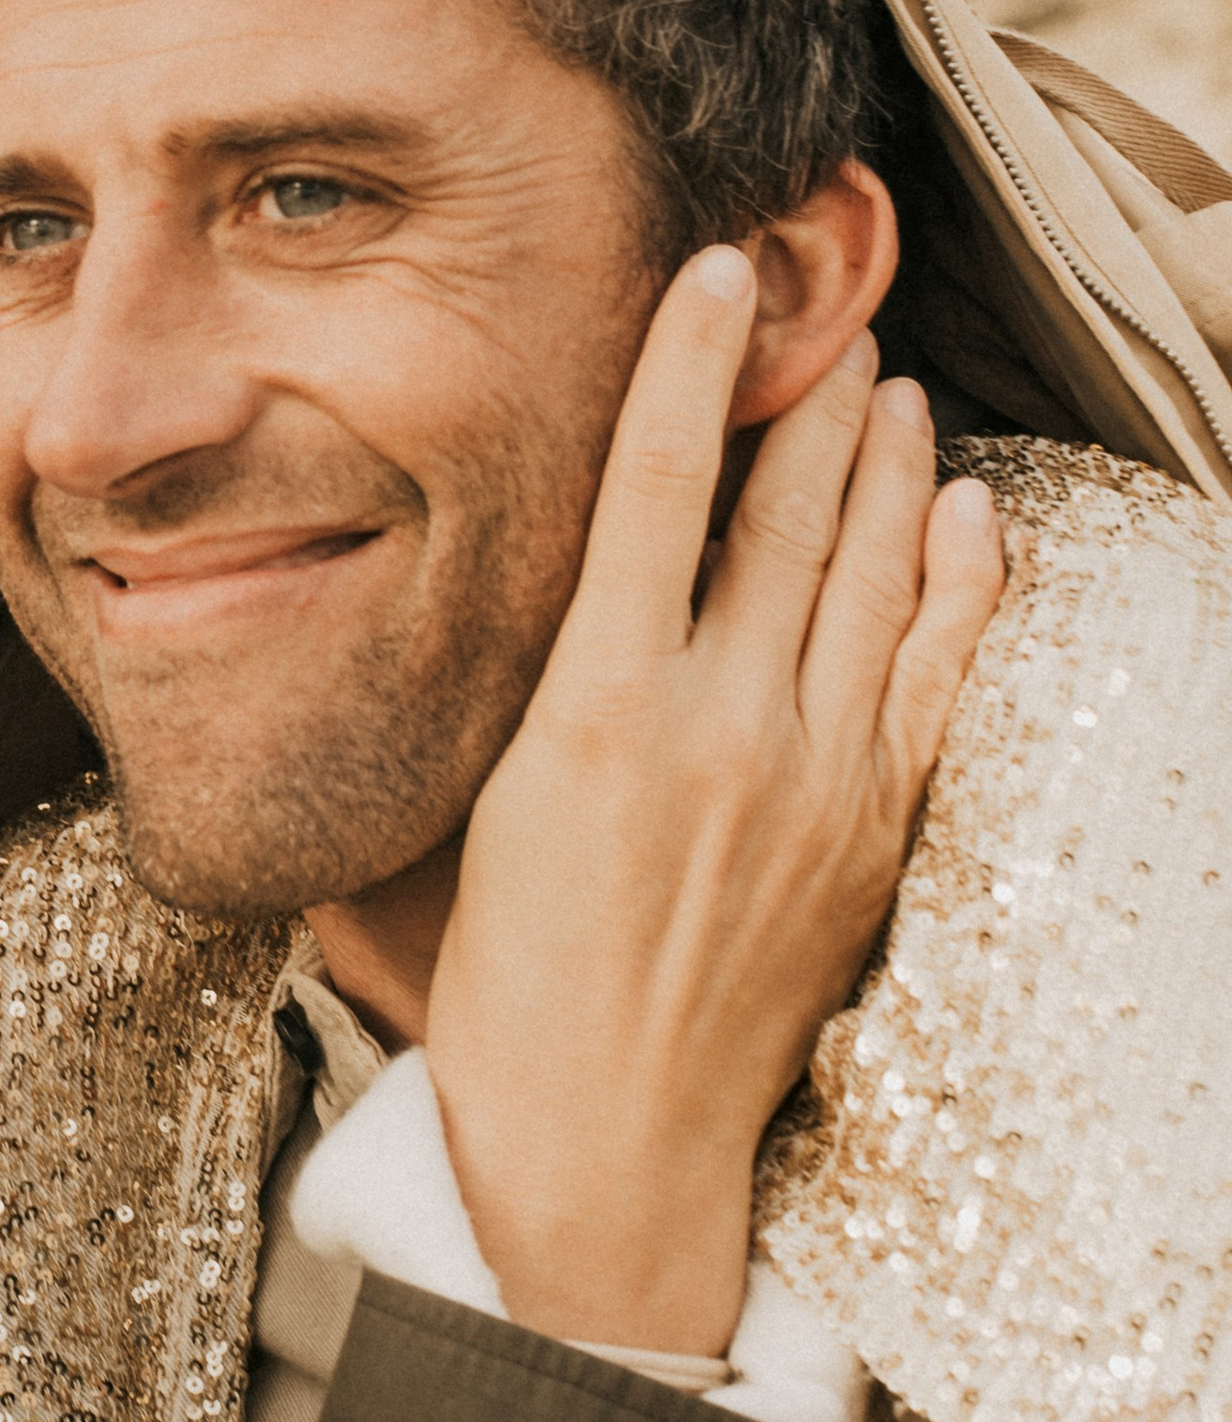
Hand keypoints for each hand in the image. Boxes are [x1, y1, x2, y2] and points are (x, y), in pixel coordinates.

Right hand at [423, 248, 1003, 1350]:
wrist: (606, 1151)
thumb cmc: (501, 992)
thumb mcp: (458, 816)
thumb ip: (491, 690)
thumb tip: (456, 585)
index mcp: (594, 716)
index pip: (656, 490)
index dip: (690, 365)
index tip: (715, 270)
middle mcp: (720, 730)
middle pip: (787, 515)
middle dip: (812, 391)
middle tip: (824, 298)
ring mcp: (813, 781)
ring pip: (870, 577)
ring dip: (887, 465)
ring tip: (890, 380)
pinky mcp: (869, 834)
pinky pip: (935, 677)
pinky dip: (957, 585)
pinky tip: (965, 515)